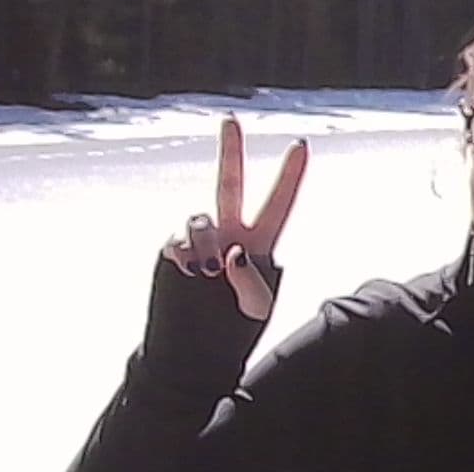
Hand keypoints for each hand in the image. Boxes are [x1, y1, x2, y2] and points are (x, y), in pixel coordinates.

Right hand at [161, 116, 307, 320]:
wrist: (189, 354)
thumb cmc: (231, 330)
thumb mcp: (256, 308)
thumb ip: (251, 277)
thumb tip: (232, 252)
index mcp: (259, 244)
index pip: (279, 203)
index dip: (290, 175)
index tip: (301, 144)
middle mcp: (229, 234)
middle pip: (229, 185)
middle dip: (230, 151)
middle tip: (230, 119)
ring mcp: (199, 242)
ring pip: (201, 220)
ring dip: (206, 244)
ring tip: (207, 275)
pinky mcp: (172, 253)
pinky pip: (178, 242)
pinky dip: (186, 257)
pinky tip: (188, 277)